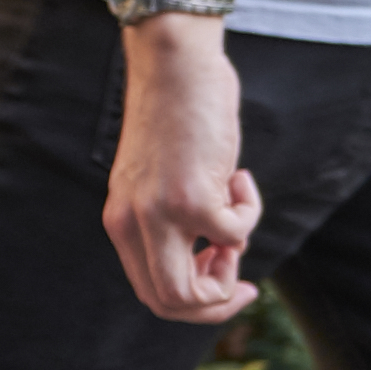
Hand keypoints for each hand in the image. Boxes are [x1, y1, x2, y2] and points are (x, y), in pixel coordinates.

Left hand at [105, 20, 261, 322]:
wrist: (174, 66)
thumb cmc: (177, 116)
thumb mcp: (160, 180)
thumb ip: (175, 220)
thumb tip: (222, 252)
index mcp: (121, 222)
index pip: (150, 292)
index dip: (193, 302)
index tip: (226, 279)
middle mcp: (132, 224)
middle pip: (167, 303)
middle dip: (214, 304)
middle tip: (242, 281)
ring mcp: (159, 215)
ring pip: (191, 291)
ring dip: (229, 271)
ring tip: (235, 219)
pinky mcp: (191, 198)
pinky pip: (234, 235)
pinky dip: (249, 213)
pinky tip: (239, 177)